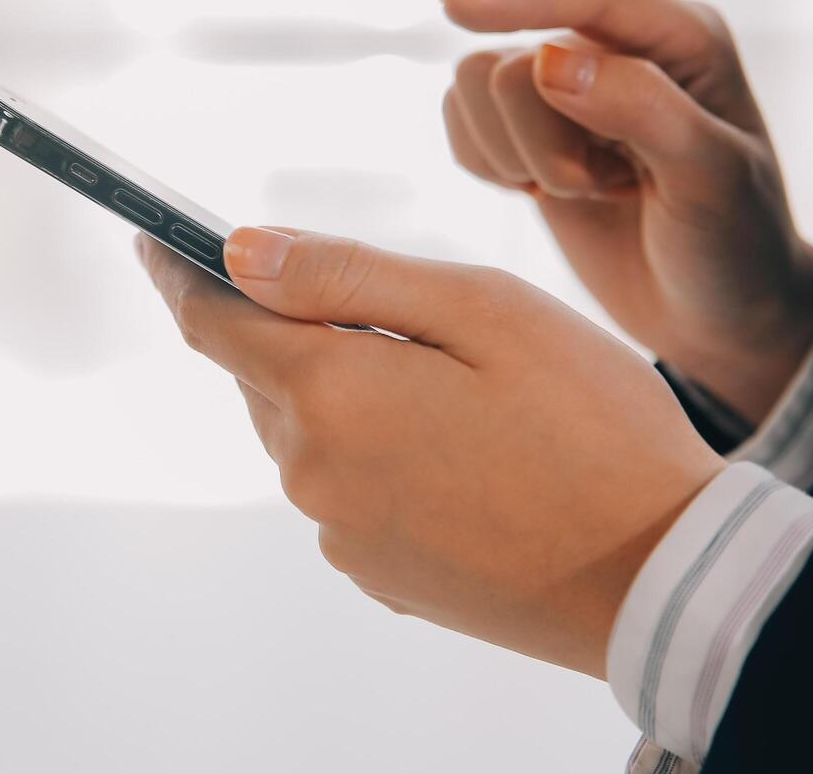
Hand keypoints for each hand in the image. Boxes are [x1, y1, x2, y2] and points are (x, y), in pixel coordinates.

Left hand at [136, 227, 724, 677]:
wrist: (660, 576)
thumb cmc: (590, 423)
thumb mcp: (479, 310)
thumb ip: (344, 277)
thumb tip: (237, 251)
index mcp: (328, 394)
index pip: (213, 321)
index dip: (179, 273)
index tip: (153, 237)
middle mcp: (312, 474)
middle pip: (262, 377)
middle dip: (289, 328)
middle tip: (366, 305)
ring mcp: (341, 534)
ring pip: (304, 433)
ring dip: (337, 392)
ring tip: (434, 381)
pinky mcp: (377, 576)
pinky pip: (342, 490)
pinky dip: (368, 452)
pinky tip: (449, 449)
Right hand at [441, 0, 812, 421]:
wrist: (715, 312)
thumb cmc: (733, 244)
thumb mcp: (711, 179)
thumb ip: (641, 108)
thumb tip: (547, 61)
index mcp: (680, 35)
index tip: (452, 8)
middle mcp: (615, 47)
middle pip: (512, 62)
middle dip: (542, 142)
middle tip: (604, 186)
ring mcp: (562, 87)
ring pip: (473, 88)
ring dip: (516, 156)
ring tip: (586, 190)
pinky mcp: (523, 129)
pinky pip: (459, 124)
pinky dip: (487, 167)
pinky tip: (546, 194)